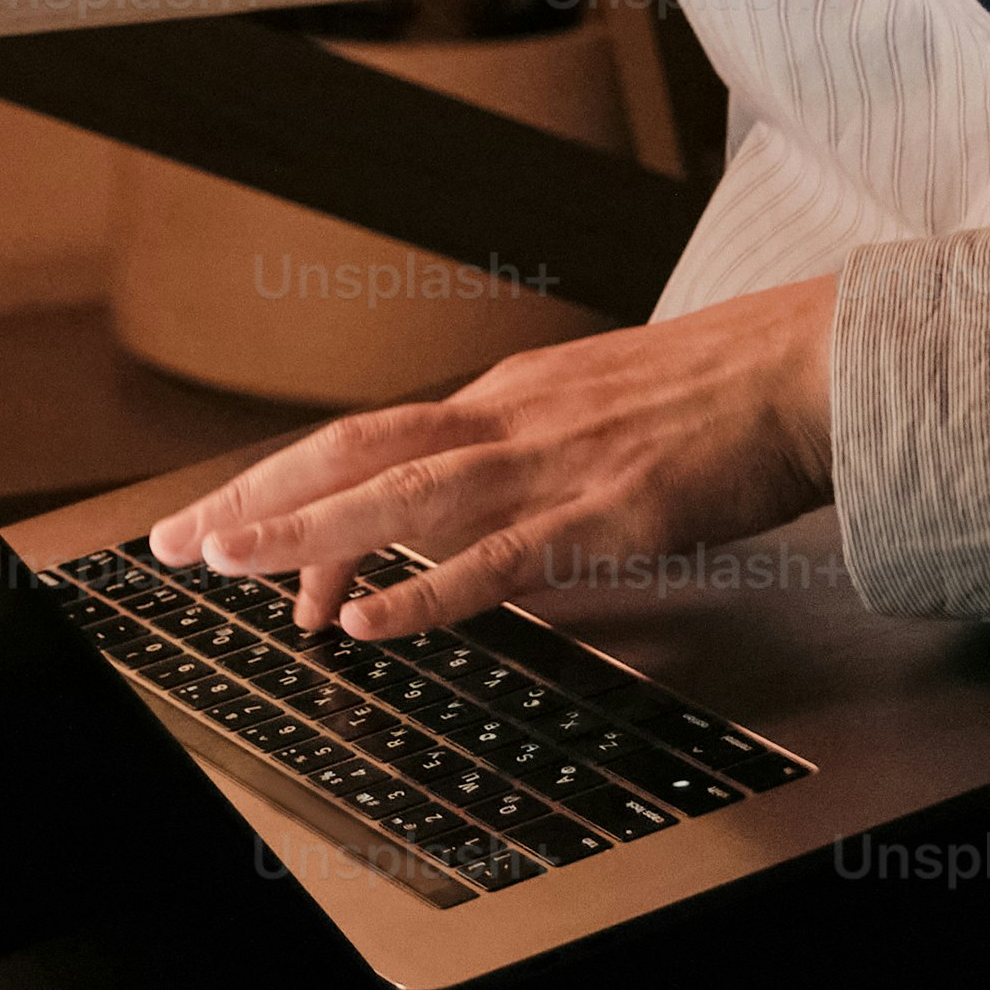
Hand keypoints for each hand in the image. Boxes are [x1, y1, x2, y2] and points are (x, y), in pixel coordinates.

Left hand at [148, 278, 839, 645]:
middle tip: (176, 544)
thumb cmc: (724, 394)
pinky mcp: (606, 514)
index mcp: (508, 398)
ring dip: (306, 534)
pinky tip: (366, 624)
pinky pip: (494, 561)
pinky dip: (421, 593)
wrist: (813, 365)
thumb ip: (532, 448)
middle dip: (256, 500)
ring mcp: (553, 464)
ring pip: (401, 499)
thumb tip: (476, 499)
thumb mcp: (601, 407)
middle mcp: (510, 419)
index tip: (227, 527)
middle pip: (353, 455)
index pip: (370, 440)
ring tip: (230, 565)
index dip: (289, 482)